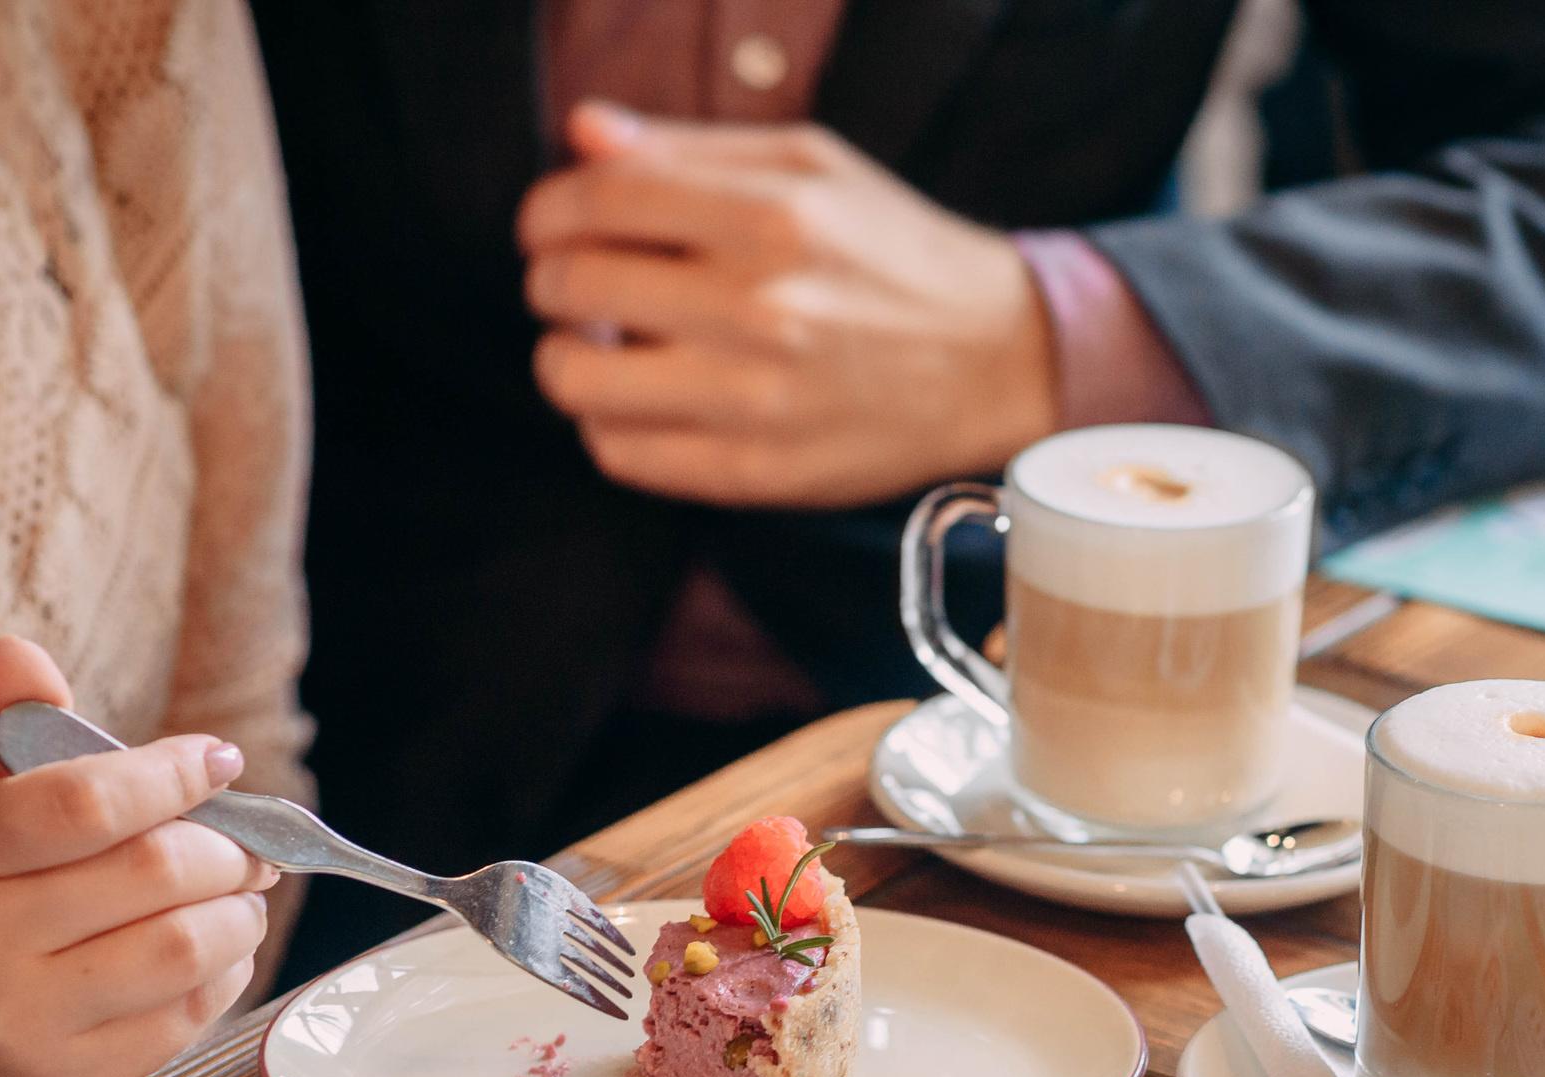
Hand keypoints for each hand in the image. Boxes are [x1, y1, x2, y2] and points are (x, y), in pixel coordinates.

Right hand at [0, 637, 277, 1076]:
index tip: (219, 763)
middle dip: (227, 849)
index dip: (172, 774)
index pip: (84, 800)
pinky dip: (229, 970)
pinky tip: (217, 954)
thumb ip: (19, 736)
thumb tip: (14, 646)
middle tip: (249, 846)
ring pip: (186, 945)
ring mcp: (25, 1018)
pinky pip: (193, 1010)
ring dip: (240, 913)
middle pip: (155, 871)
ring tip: (240, 898)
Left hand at [516, 102, 1058, 508]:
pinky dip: (610, 424)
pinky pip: (622, 454)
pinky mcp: (757, 473)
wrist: (996, 361)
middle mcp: (760, 308)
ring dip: (567, 356)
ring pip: (576, 380)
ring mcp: (756, 400)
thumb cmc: (897, 254)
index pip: (594, 200)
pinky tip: (644, 400)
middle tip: (579, 283)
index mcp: (772, 217)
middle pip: (570, 284)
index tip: (552, 224)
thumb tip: (582, 134)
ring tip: (603, 344)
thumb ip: (689, 147)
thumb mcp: (811, 166)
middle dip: (553, 278)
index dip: (548, 209)